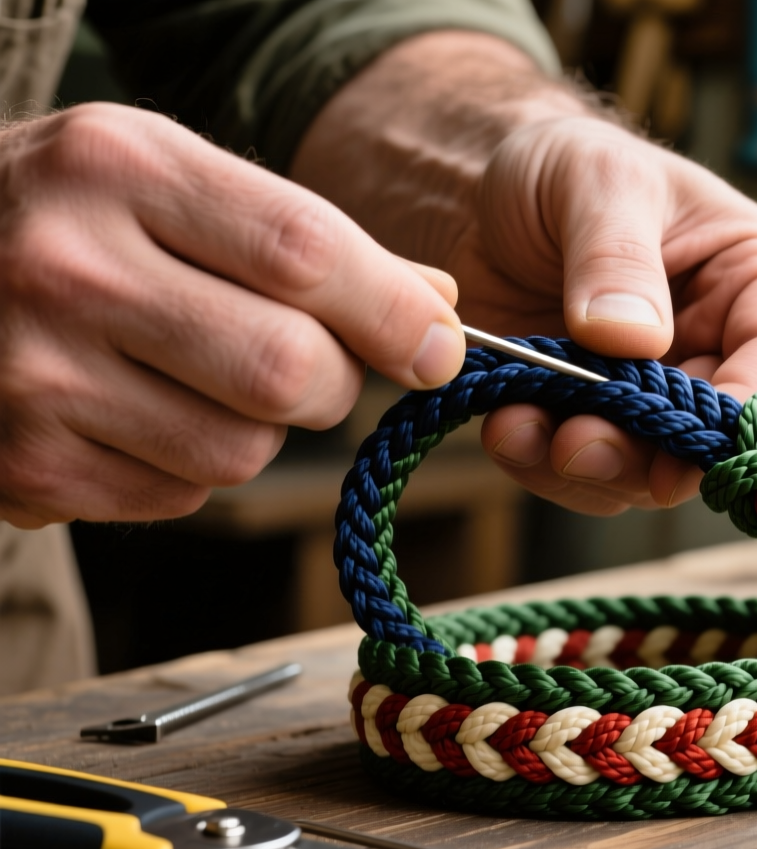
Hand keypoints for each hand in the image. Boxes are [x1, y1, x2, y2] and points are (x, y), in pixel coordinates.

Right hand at [0, 104, 465, 527]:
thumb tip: (439, 312)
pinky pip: (181, 496)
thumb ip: (306, 240)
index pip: (305, 252)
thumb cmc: (71, 219)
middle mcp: (65, 267)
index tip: (438, 348)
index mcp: (119, 169)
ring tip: (194, 378)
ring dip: (256, 430)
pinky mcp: (24, 466)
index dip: (393, 312)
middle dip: (329, 381)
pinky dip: (187, 467)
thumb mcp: (170, 180)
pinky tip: (134, 414)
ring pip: (244, 450)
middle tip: (304, 363)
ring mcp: (33, 375)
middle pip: (288, 369)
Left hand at [451, 114, 756, 515]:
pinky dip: (543, 463)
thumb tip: (636, 339)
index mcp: (755, 280)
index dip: (743, 412)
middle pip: (714, 436)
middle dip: (648, 454)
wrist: (476, 192)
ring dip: (586, 466)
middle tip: (579, 444)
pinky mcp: (597, 422)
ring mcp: (657, 396)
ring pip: (650, 471)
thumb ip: (616, 255)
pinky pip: (586, 475)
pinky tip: (505, 427)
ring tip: (521, 429)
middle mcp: (720, 349)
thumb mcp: (595, 179)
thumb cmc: (564, 164)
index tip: (683, 438)